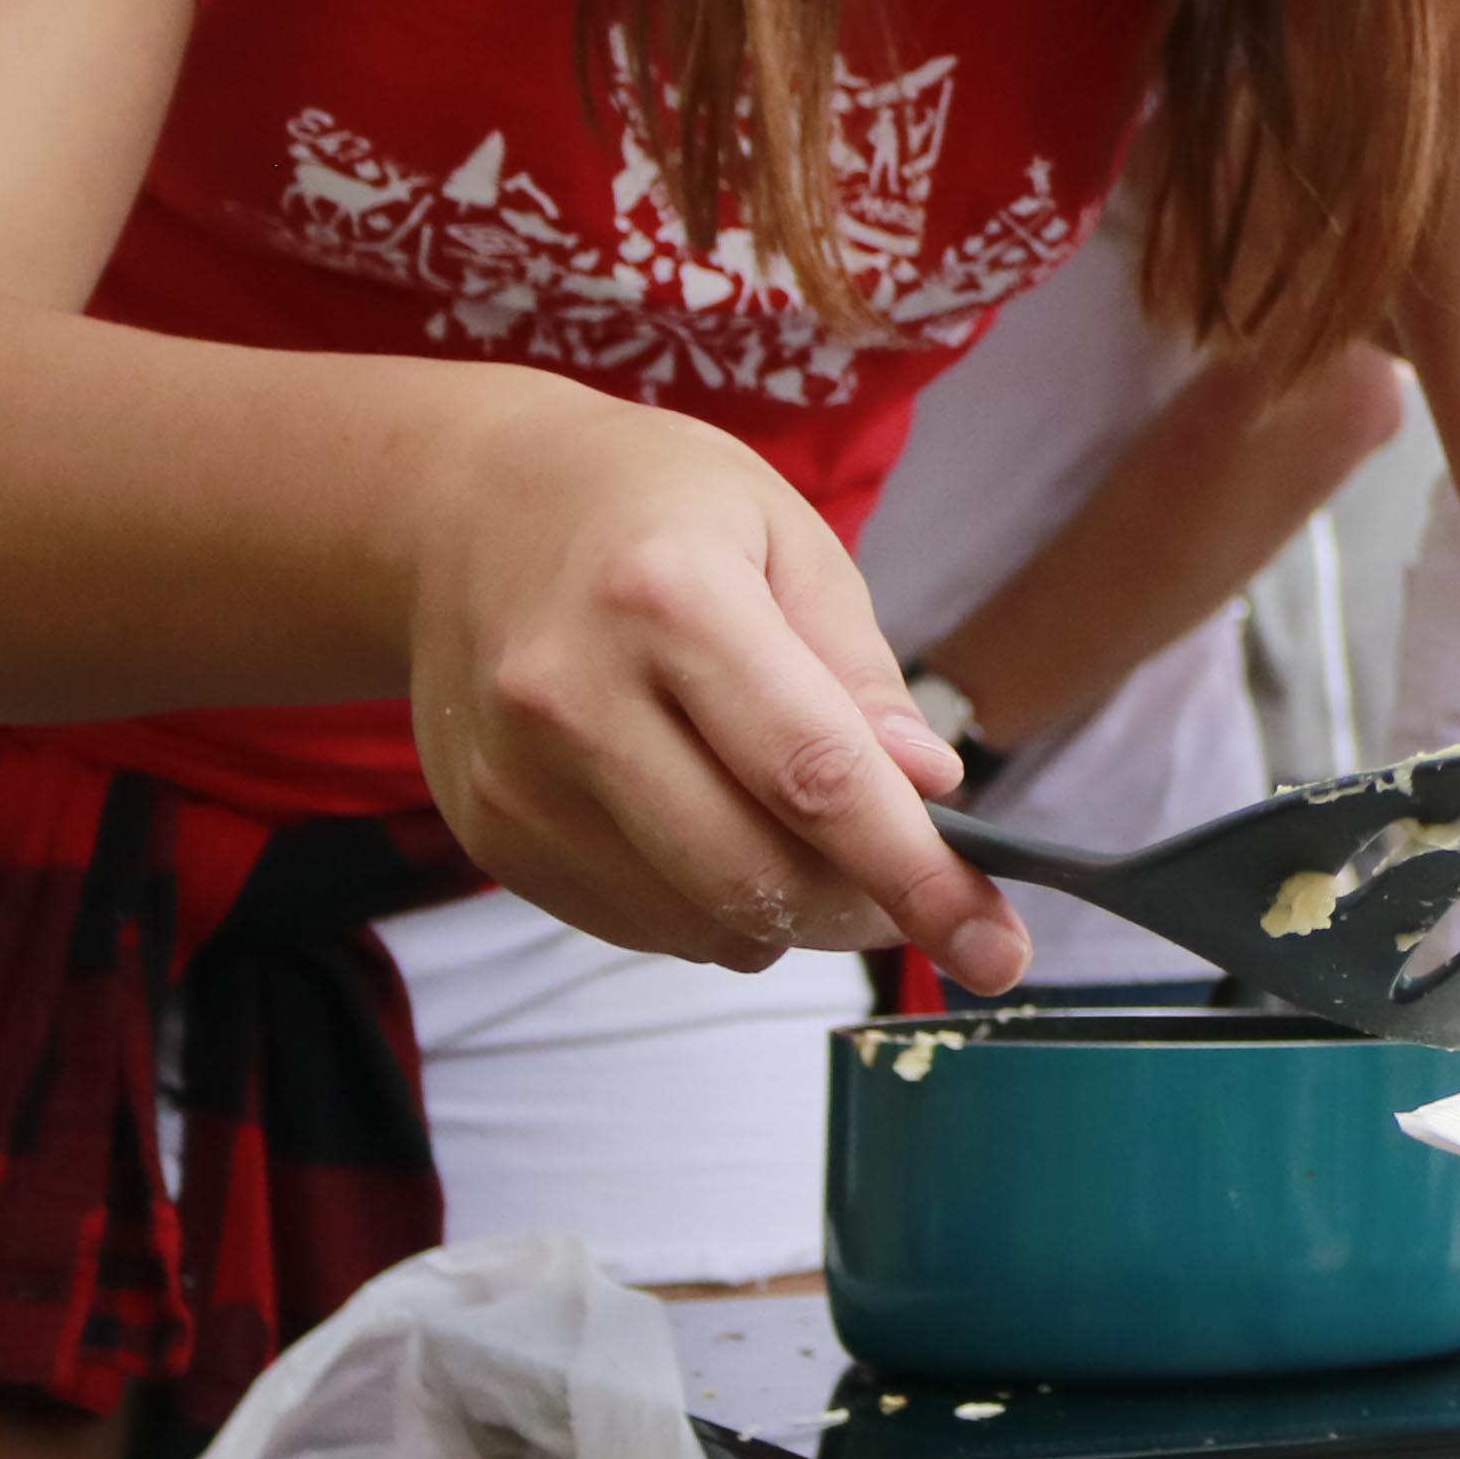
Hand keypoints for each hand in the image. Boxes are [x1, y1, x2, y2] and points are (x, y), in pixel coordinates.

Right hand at [402, 380, 1029, 991]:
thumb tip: (930, 792)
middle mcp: (575, 695)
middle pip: (754, 873)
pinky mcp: (492, 836)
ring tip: (800, 830)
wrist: (463, 512)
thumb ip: (860, 675)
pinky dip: (707, 909)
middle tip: (911, 881)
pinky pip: (638, 928)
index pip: (815, 777)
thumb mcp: (787, 538)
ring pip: (699, 923)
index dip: (918, 877)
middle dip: (861, 908)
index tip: (996, 949)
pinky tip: (711, 827)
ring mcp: (520, 778)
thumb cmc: (650, 509)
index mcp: (667, 598)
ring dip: (785, 912)